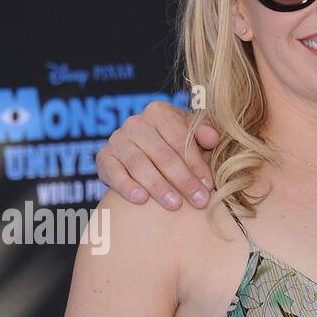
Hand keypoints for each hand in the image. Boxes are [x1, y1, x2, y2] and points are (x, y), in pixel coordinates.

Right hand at [95, 100, 219, 208]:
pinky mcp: (104, 158)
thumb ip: (204, 133)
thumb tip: (212, 139)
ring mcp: (117, 140)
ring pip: (140, 165)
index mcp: (159, 112)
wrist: (142, 154)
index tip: (208, 184)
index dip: (196, 163)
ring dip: (158, 186)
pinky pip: (114, 173)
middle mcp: (136, 123)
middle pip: (162, 154)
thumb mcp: (191, 134)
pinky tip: (141, 199)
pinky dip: (126, 186)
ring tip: (175, 204)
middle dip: (183, 180)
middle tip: (199, 200)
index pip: (180, 138)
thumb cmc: (174, 145)